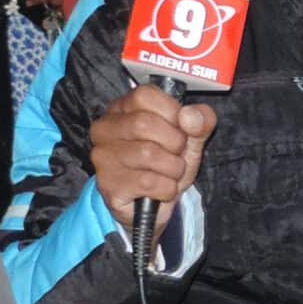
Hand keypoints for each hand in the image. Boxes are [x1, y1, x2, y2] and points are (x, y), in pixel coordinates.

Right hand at [89, 85, 216, 233]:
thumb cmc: (166, 165)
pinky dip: (166, 188)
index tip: (180, 129)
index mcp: (122, 109)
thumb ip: (200, 121)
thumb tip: (190, 116)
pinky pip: (147, 182)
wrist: (154, 207)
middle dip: (174, 143)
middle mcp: (105, 129)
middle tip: (177, 155)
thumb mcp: (190, 139)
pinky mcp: (107, 184)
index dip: (172, 113)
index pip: (145, 95)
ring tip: (170, 174)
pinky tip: (161, 190)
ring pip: (148, 154)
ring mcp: (102, 157)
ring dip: (173, 169)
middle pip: (144, 123)